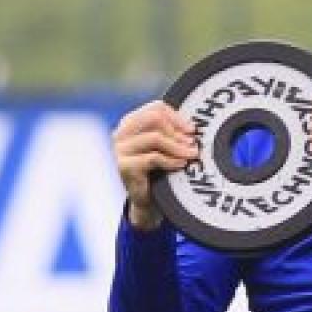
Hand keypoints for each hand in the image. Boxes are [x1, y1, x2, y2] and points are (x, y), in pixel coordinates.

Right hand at [112, 100, 197, 228]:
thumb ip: (172, 134)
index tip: (192, 130)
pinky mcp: (123, 166)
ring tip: (192, 155)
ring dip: (178, 146)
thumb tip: (193, 126)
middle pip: (154, 118)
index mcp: (131, 124)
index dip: (177, 116)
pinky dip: (171, 160)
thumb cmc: (158, 173)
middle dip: (177, 130)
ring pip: (154, 137)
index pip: (155, 108)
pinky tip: (182, 164)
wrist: (146, 204)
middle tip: (193, 144)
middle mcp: (121, 133)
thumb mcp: (165, 149)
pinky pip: (153, 157)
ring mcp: (119, 150)